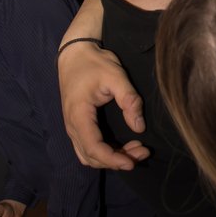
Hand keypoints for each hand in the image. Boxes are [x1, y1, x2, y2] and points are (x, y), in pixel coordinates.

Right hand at [58, 41, 149, 169]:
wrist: (75, 54)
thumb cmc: (94, 63)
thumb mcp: (116, 76)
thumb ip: (129, 100)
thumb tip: (140, 127)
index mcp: (79, 115)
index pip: (93, 148)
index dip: (112, 159)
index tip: (132, 162)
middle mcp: (72, 126)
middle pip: (91, 156)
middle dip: (117, 160)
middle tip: (143, 153)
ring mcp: (73, 127)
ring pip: (89, 155)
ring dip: (111, 158)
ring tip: (136, 150)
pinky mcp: (78, 125)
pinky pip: (88, 148)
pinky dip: (105, 152)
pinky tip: (124, 146)